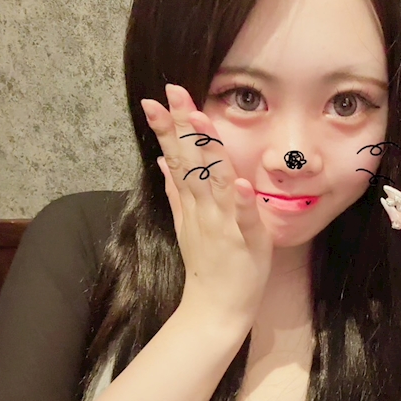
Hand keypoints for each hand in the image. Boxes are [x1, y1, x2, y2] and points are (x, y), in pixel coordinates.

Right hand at [142, 84, 272, 323]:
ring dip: (209, 153)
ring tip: (201, 121)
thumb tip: (162, 163)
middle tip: (172, 92)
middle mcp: (203, 208)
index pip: (177, 158)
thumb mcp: (186, 224)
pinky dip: (242, 203)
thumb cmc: (207, 265)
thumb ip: (176, 193)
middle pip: (191, 161)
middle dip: (182, 126)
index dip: (168, 128)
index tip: (155, 99)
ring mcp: (222, 224)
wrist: (214, 308)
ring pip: (215, 182)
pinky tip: (241, 184)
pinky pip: (244, 219)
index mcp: (192, 203)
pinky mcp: (245, 241)